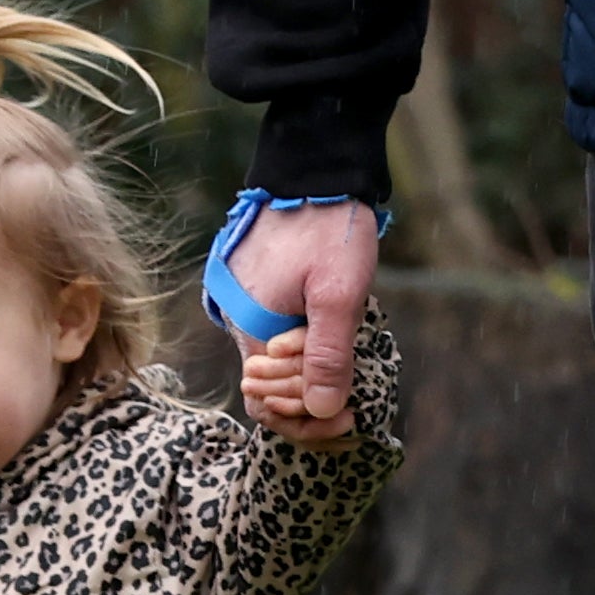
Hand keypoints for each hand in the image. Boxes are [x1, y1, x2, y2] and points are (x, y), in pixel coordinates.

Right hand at [231, 197, 379, 436]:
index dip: (303, 422)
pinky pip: (278, 335)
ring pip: (276, 362)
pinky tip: (335, 341)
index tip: (346, 420)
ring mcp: (248, 305)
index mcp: (251, 328)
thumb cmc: (330, 230)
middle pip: (269, 388)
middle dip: (311, 402)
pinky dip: (305, 350)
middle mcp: (240, 321)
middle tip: (355, 404)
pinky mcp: (261, 290)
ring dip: (311, 376)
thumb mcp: (338, 294)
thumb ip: (329, 354)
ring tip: (350, 373)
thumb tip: (325, 410)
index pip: (264, 403)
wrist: (316, 172)